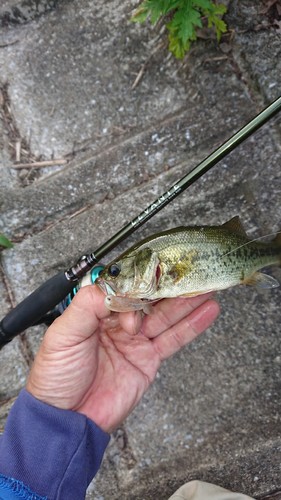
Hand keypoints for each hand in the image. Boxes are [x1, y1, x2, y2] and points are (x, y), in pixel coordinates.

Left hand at [27, 286, 218, 432]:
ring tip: (206, 285)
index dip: (141, 279)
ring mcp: (135, 341)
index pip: (124, 287)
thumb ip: (88, 305)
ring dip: (186, 300)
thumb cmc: (56, 377)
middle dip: (169, 284)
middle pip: (149, 298)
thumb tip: (114, 287)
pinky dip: (191, 325)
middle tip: (190, 271)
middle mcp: (117, 322)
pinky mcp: (148, 360)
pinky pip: (173, 339)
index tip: (157, 270)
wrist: (68, 418)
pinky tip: (206, 311)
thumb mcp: (64, 334)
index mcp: (95, 311)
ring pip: (165, 315)